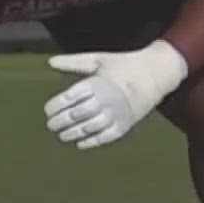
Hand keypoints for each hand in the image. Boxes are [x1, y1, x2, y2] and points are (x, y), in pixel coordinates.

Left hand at [43, 39, 188, 149]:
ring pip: (89, 128)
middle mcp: (106, 99)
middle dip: (60, 122)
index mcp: (98, 82)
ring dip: (73, 133)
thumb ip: (74, 62)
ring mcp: (117, 113)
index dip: (56, 106)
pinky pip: (105, 137)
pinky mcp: (125, 124)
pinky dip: (91, 142)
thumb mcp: (99, 59)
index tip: (48, 110)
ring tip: (63, 135)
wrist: (155, 74)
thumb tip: (50, 62)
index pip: (70, 97)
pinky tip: (80, 143)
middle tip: (51, 125)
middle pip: (77, 114)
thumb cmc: (123, 66)